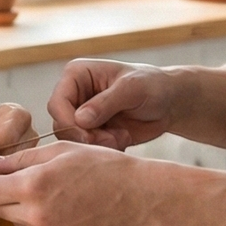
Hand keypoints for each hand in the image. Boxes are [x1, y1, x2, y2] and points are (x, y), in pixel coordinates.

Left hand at [0, 139, 147, 225]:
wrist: (140, 197)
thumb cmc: (104, 167)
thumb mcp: (61, 151)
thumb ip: (20, 158)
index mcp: (33, 186)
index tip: (6, 176)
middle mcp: (37, 217)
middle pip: (0, 210)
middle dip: (10, 196)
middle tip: (36, 183)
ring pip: (20, 225)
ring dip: (28, 212)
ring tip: (59, 196)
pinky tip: (70, 211)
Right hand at [47, 60, 179, 148]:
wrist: (168, 103)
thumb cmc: (152, 86)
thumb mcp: (132, 88)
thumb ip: (106, 102)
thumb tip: (79, 119)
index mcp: (76, 75)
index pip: (57, 102)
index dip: (68, 122)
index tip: (89, 135)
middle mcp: (74, 95)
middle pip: (61, 125)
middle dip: (86, 137)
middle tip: (113, 138)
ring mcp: (81, 115)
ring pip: (72, 140)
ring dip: (97, 144)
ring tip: (121, 136)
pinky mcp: (91, 132)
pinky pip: (86, 149)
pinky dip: (104, 150)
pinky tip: (122, 139)